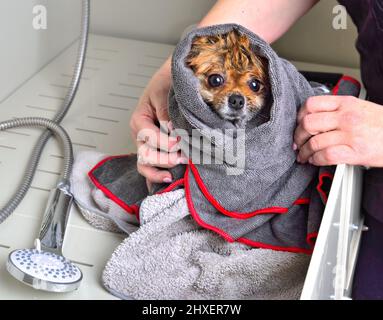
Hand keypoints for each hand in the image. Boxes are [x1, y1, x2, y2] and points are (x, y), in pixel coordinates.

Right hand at [129, 59, 187, 184]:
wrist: (173, 80)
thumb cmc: (166, 83)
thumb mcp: (163, 93)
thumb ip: (165, 112)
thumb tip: (172, 132)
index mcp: (139, 120)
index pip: (148, 138)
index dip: (165, 143)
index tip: (180, 143)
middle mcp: (140, 135)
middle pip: (145, 155)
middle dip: (164, 160)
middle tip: (183, 158)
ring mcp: (147, 145)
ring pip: (145, 165)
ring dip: (158, 172)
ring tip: (173, 176)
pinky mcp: (156, 150)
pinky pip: (151, 168)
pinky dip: (156, 178)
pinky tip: (166, 183)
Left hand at [294, 95, 382, 167]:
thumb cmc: (382, 124)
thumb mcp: (360, 107)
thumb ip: (338, 109)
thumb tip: (314, 117)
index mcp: (346, 103)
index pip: (311, 104)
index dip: (299, 116)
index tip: (298, 125)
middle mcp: (347, 117)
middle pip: (308, 123)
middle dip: (298, 136)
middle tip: (297, 143)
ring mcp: (351, 134)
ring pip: (315, 142)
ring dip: (304, 152)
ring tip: (303, 156)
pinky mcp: (355, 152)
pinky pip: (326, 156)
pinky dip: (316, 160)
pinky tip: (315, 161)